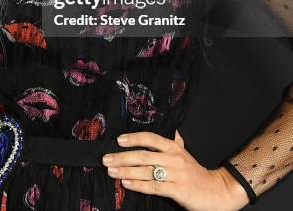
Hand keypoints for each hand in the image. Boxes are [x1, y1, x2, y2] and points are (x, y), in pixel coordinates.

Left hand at [102, 130, 249, 210]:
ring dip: (126, 171)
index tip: (118, 140)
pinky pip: (154, 186)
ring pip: (146, 171)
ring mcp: (176, 174)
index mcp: (174, 147)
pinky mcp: (177, 190)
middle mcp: (174, 158)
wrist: (217, 191)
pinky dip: (138, 185)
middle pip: (143, 155)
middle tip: (106, 158)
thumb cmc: (196, 173)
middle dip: (122, 157)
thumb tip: (172, 131)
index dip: (134, 138)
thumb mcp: (185, 154)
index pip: (151, 138)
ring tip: (111, 171)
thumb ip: (174, 143)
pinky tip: (127, 184)